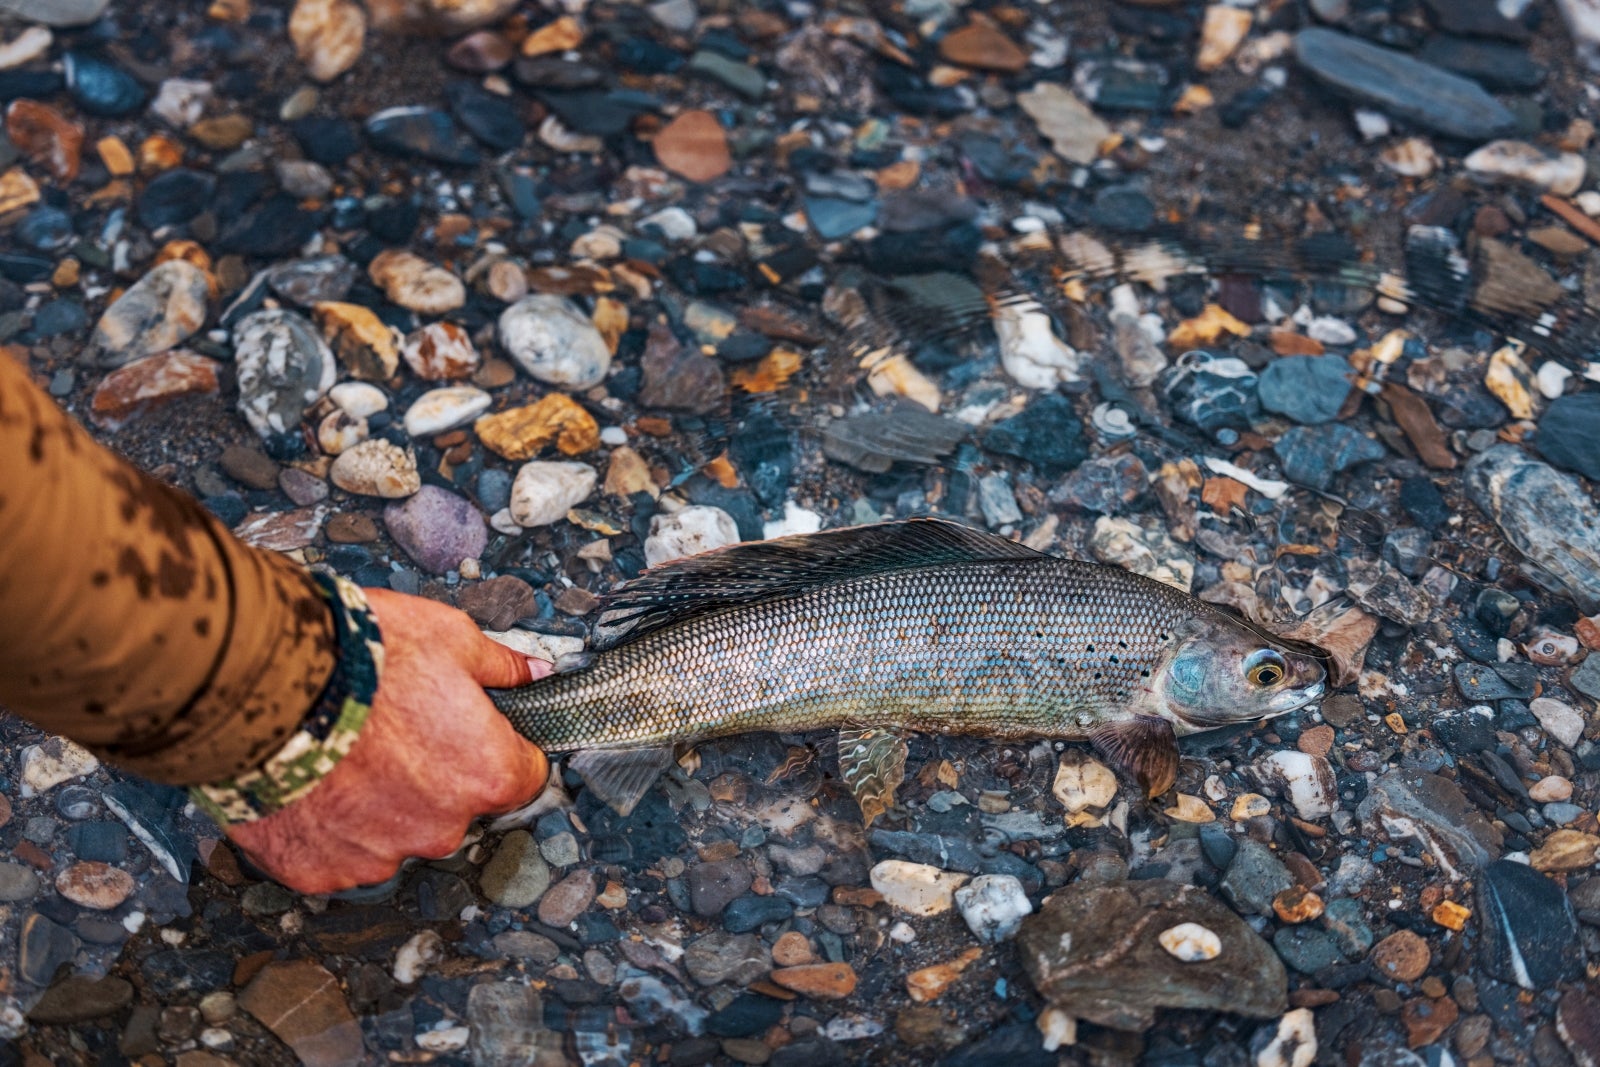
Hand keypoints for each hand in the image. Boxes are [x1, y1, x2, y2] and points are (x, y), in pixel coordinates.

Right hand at [225, 588, 552, 893]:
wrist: (263, 683)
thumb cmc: (362, 657)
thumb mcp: (450, 638)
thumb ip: (499, 667)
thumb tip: (532, 673)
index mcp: (486, 773)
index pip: (522, 776)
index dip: (498, 748)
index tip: (472, 731)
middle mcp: (441, 827)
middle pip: (455, 807)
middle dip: (432, 775)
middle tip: (394, 730)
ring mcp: (379, 855)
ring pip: (395, 833)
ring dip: (378, 802)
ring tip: (345, 751)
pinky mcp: (321, 869)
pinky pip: (338, 852)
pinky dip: (327, 825)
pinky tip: (312, 780)